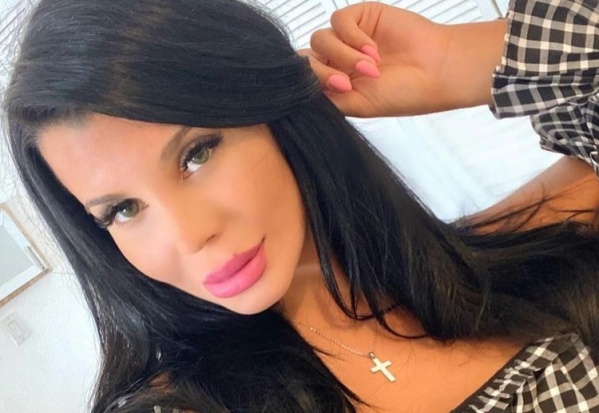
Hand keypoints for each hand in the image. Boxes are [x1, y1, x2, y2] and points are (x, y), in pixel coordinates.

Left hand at [304, 2, 505, 117]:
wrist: (436, 73)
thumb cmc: (402, 93)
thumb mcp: (357, 104)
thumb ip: (325, 95)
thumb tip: (299, 85)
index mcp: (334, 83)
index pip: (303, 77)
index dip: (312, 81)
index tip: (340, 88)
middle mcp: (338, 60)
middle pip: (306, 56)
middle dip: (323, 70)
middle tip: (348, 82)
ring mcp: (348, 39)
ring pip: (321, 39)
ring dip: (344, 55)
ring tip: (371, 68)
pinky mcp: (361, 18)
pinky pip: (339, 21)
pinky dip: (353, 37)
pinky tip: (372, 50)